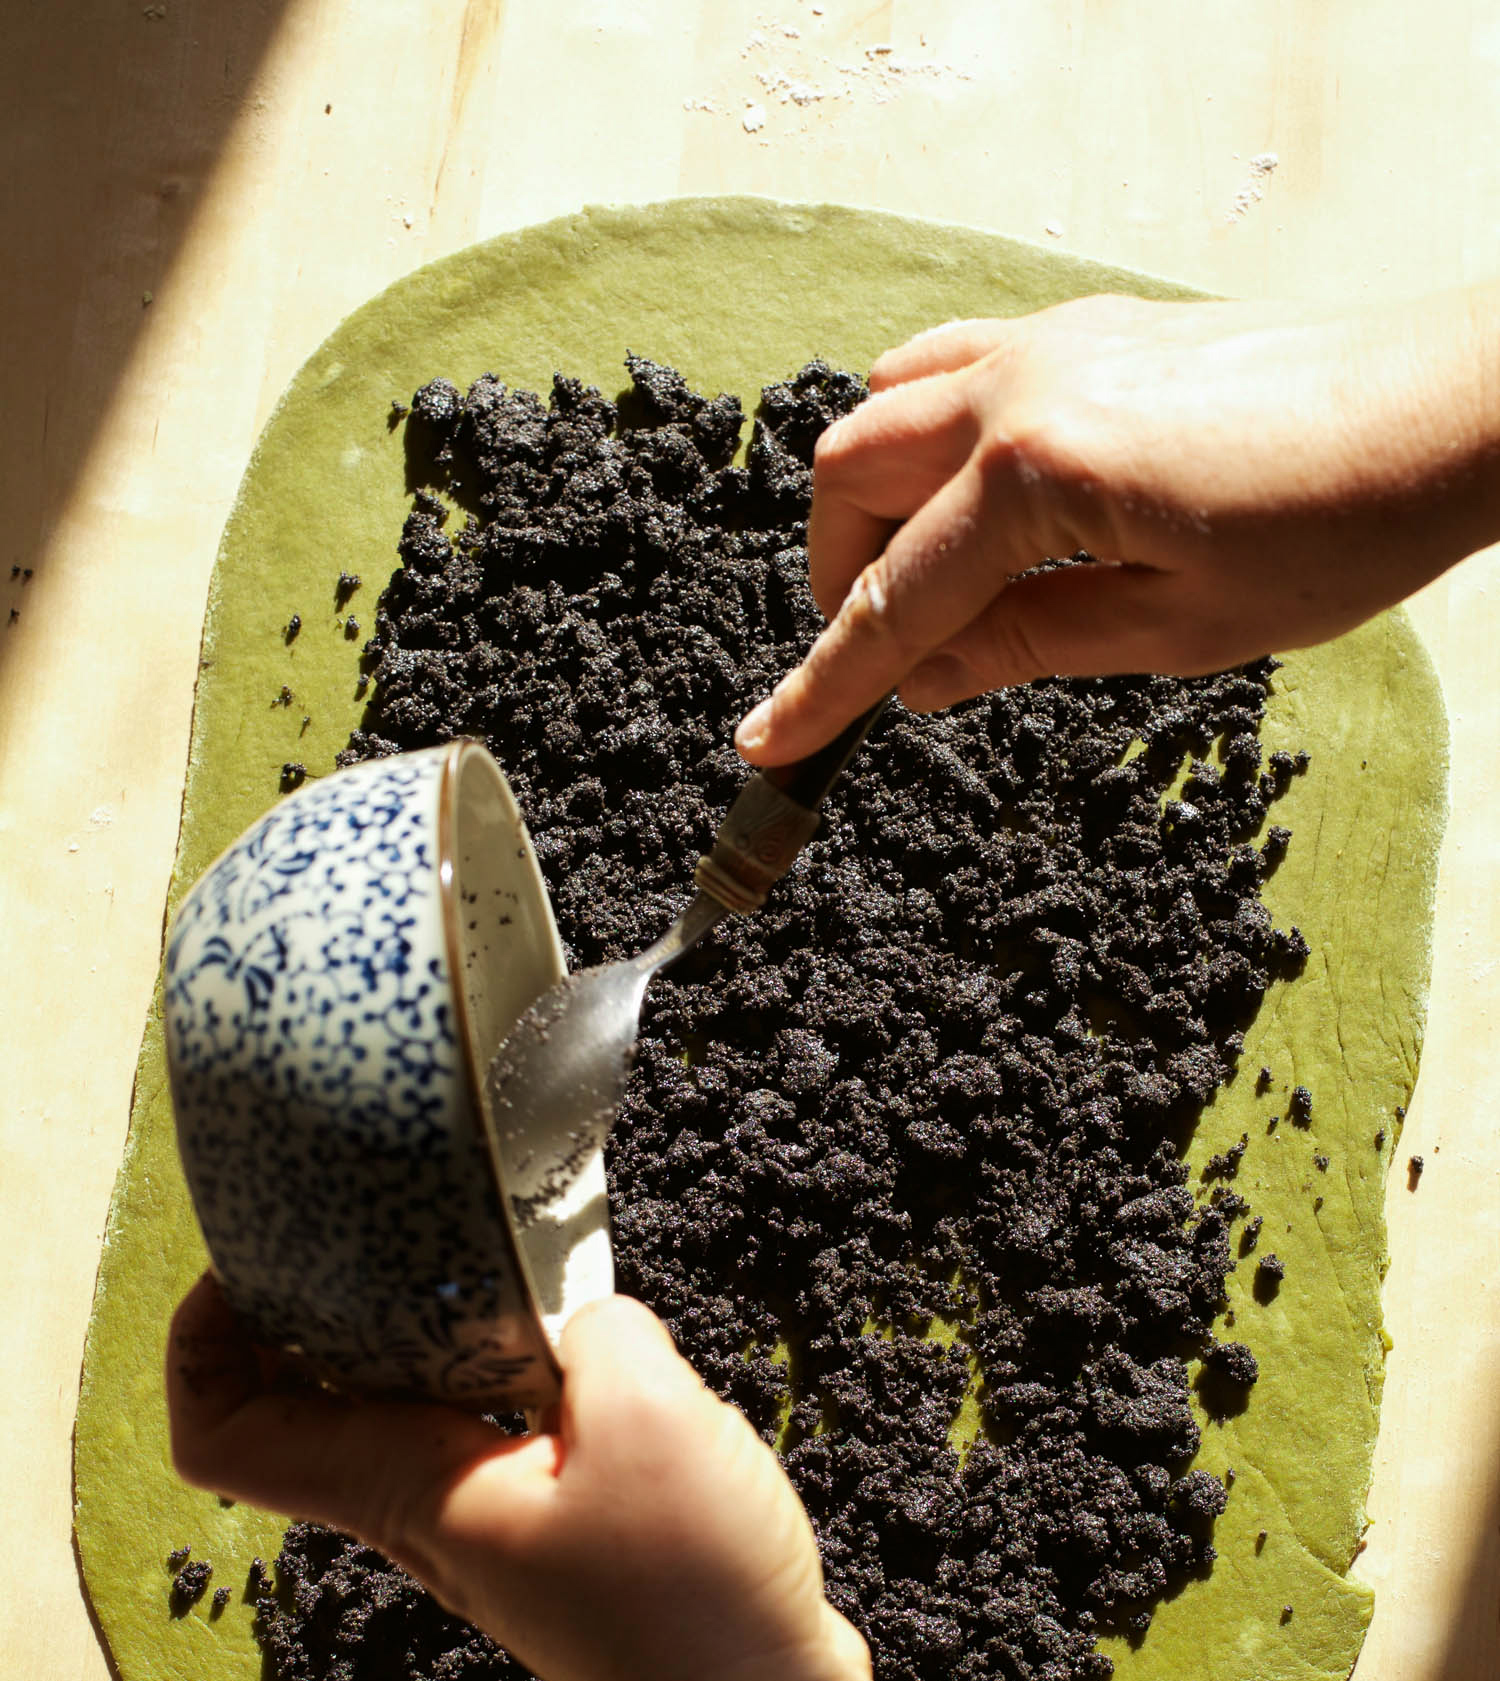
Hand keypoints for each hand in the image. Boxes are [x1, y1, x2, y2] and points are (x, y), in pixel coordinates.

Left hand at [165, 1277, 876, 1680]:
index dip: (202, 1345)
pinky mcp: (560, 1537)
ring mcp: (492, 1532)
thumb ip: (599, 1333)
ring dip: (415, 1333)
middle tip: (366, 1222)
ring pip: (403, 1418)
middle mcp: (426, 1517)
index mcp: (406, 1489)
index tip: (249, 1262)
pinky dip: (503, 1371)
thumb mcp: (648, 1416)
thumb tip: (586, 1316)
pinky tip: (582, 1340)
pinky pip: (490, 1436)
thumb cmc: (687, 1596)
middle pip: (306, 1409)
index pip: (228, 1436)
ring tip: (479, 1254)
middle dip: (308, 1307)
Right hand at [736, 287, 1499, 764]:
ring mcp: (1051, 340)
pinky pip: (951, 364)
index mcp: (1037, 472)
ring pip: (888, 406)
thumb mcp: (1176, 628)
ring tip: (929, 582)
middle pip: (853, 476)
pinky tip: (976, 501)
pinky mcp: (1088, 326)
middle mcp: (1020, 386)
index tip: (767, 745)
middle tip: (886, 660)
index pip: (896, 597)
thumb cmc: (1337, 525)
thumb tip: (925, 677)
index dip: (828, 684)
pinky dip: (927, 437)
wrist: (1448, 408)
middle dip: (840, 576)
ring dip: (875, 500)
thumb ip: (1028, 645)